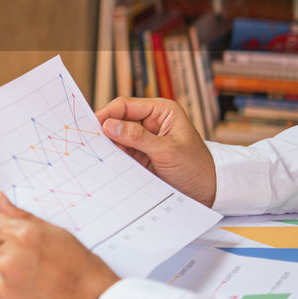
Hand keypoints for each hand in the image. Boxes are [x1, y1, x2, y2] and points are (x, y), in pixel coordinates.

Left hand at [0, 192, 118, 298]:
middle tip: (42, 266)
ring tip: (45, 286)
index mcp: (23, 237)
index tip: (6, 233)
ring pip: (2, 277)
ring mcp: (6, 289)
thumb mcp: (59, 235)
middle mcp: (10, 262)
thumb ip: (21, 216)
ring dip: (17, 280)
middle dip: (16, 256)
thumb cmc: (84, 273)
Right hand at [96, 97, 217, 206]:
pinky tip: (105, 161)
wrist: (208, 192)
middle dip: (105, 130)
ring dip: (108, 145)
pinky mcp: (140, 155)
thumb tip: (109, 125)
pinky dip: (113, 156)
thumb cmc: (197, 167)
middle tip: (89, 140)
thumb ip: (137, 137)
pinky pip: (121, 152)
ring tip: (96, 153)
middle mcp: (150, 121)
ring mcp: (144, 139)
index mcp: (161, 111)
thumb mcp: (167, 151)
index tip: (92, 125)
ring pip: (116, 137)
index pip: (126, 106)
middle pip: (118, 120)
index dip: (108, 114)